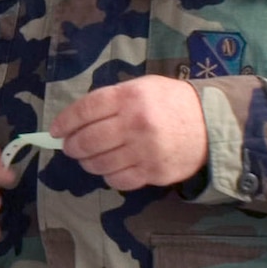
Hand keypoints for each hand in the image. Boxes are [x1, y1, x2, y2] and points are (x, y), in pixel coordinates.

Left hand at [51, 75, 207, 190]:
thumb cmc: (171, 102)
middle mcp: (135, 124)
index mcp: (129, 97)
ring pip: (99, 163)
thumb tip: (76, 119)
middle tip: (70, 147)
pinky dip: (108, 176)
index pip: (85, 110)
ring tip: (88, 158)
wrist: (212, 124)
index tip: (55, 130)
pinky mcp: (153, 172)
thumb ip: (111, 100)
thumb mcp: (142, 87)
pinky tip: (111, 168)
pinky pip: (118, 180)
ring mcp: (144, 151)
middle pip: (88, 140)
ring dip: (87, 163)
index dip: (65, 122)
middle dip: (72, 146)